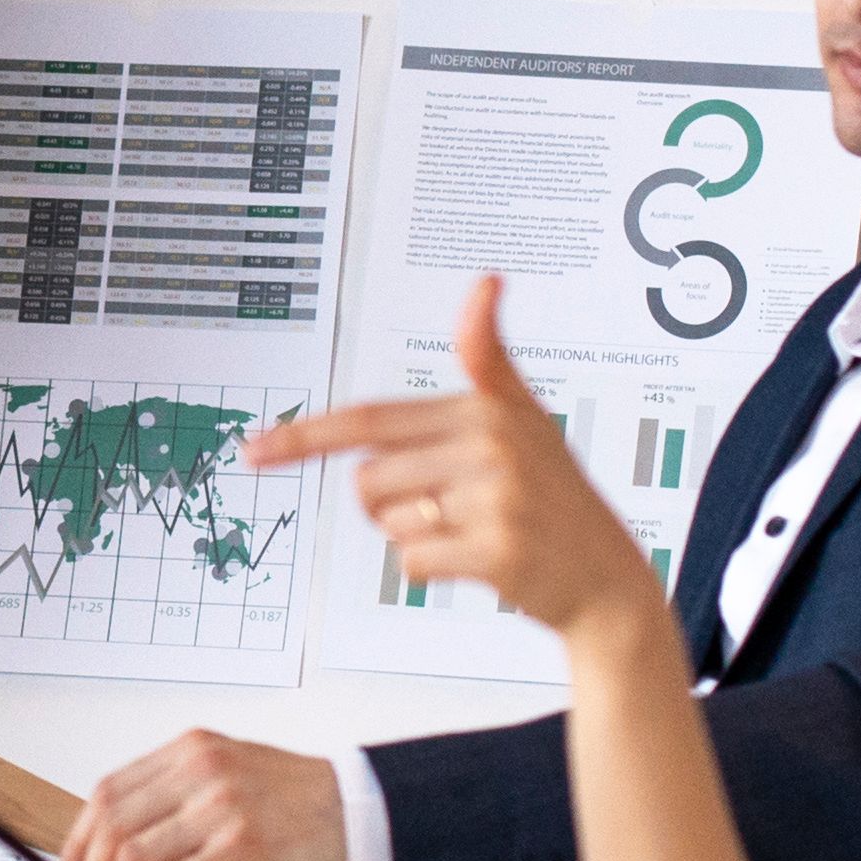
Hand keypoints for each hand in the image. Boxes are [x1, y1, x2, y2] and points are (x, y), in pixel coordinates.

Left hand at [64, 731, 347, 860]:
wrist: (363, 813)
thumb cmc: (299, 803)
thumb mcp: (230, 775)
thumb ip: (178, 796)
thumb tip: (118, 843)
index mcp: (189, 750)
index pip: (106, 794)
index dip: (79, 843)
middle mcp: (199, 771)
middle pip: (112, 828)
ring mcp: (220, 807)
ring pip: (134, 859)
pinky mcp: (243, 847)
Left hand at [247, 281, 658, 636]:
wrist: (606, 579)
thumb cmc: (555, 496)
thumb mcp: (525, 416)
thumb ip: (489, 356)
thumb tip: (485, 281)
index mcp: (484, 408)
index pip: (369, 418)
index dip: (305, 434)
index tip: (254, 449)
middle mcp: (489, 445)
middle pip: (368, 479)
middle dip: (389, 503)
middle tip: (448, 508)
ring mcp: (495, 499)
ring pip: (387, 522)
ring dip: (413, 534)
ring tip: (470, 530)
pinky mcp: (496, 552)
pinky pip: (411, 564)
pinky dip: (433, 570)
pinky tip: (480, 561)